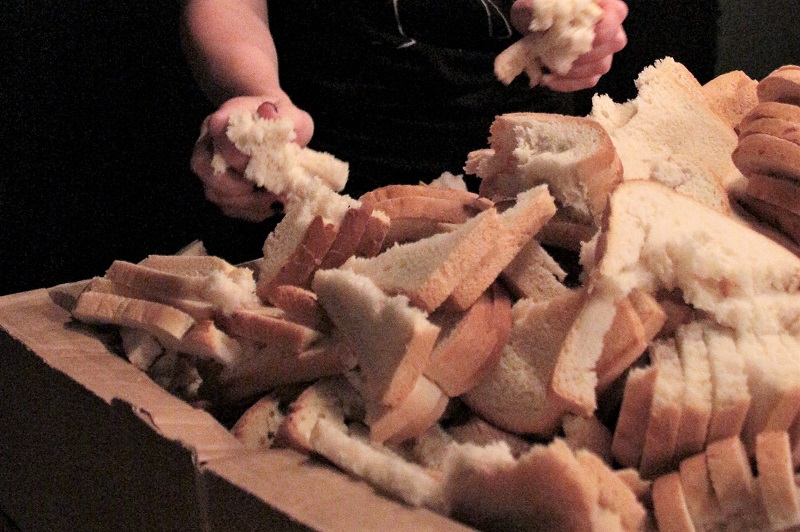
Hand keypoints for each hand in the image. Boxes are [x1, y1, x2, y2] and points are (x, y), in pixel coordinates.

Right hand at [190, 96, 313, 220]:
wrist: (277, 127)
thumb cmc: (282, 120)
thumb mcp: (288, 114)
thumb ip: (280, 115)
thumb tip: (268, 112)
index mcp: (223, 120)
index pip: (216, 133)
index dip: (237, 152)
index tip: (262, 161)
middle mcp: (209, 144)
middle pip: (205, 170)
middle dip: (238, 186)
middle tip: (270, 190)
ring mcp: (211, 169)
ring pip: (214, 193)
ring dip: (247, 203)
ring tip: (276, 200)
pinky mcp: (221, 190)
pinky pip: (228, 208)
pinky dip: (251, 212)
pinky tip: (272, 206)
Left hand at [510, 0, 628, 91]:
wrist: (534, 26)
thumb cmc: (540, 9)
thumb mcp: (535, 2)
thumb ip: (541, 6)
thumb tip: (545, 14)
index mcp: (603, 4)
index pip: (616, 15)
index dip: (602, 28)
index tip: (577, 35)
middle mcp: (611, 27)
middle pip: (613, 43)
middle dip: (583, 52)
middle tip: (557, 54)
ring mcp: (605, 50)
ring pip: (602, 65)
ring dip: (574, 70)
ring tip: (549, 67)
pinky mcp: (594, 69)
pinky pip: (590, 80)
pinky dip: (569, 83)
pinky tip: (549, 80)